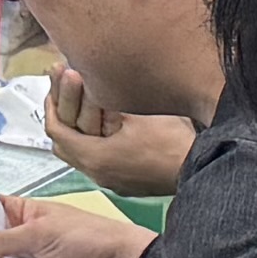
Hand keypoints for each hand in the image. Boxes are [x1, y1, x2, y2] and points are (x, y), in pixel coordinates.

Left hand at [45, 73, 193, 199]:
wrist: (203, 169)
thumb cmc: (173, 143)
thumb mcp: (136, 111)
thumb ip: (105, 97)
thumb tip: (82, 75)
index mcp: (95, 157)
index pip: (56, 130)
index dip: (53, 101)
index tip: (56, 80)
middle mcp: (99, 173)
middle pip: (63, 145)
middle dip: (61, 114)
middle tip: (63, 90)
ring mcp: (112, 180)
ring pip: (81, 154)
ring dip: (78, 129)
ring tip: (85, 104)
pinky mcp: (126, 182)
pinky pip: (99, 160)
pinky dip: (94, 141)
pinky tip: (106, 125)